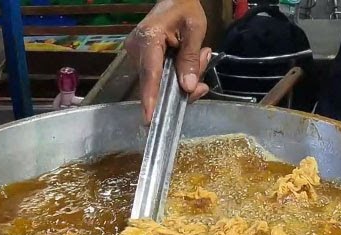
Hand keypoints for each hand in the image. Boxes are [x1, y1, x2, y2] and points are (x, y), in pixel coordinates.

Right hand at [126, 0, 210, 122]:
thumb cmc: (185, 9)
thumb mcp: (195, 31)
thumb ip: (190, 59)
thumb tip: (187, 87)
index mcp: (148, 38)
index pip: (150, 73)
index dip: (151, 97)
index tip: (150, 118)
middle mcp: (136, 49)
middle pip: (158, 81)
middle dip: (184, 81)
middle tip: (203, 59)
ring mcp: (136, 54)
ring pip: (161, 81)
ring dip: (184, 75)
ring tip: (200, 54)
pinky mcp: (141, 59)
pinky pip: (160, 76)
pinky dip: (178, 73)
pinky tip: (192, 60)